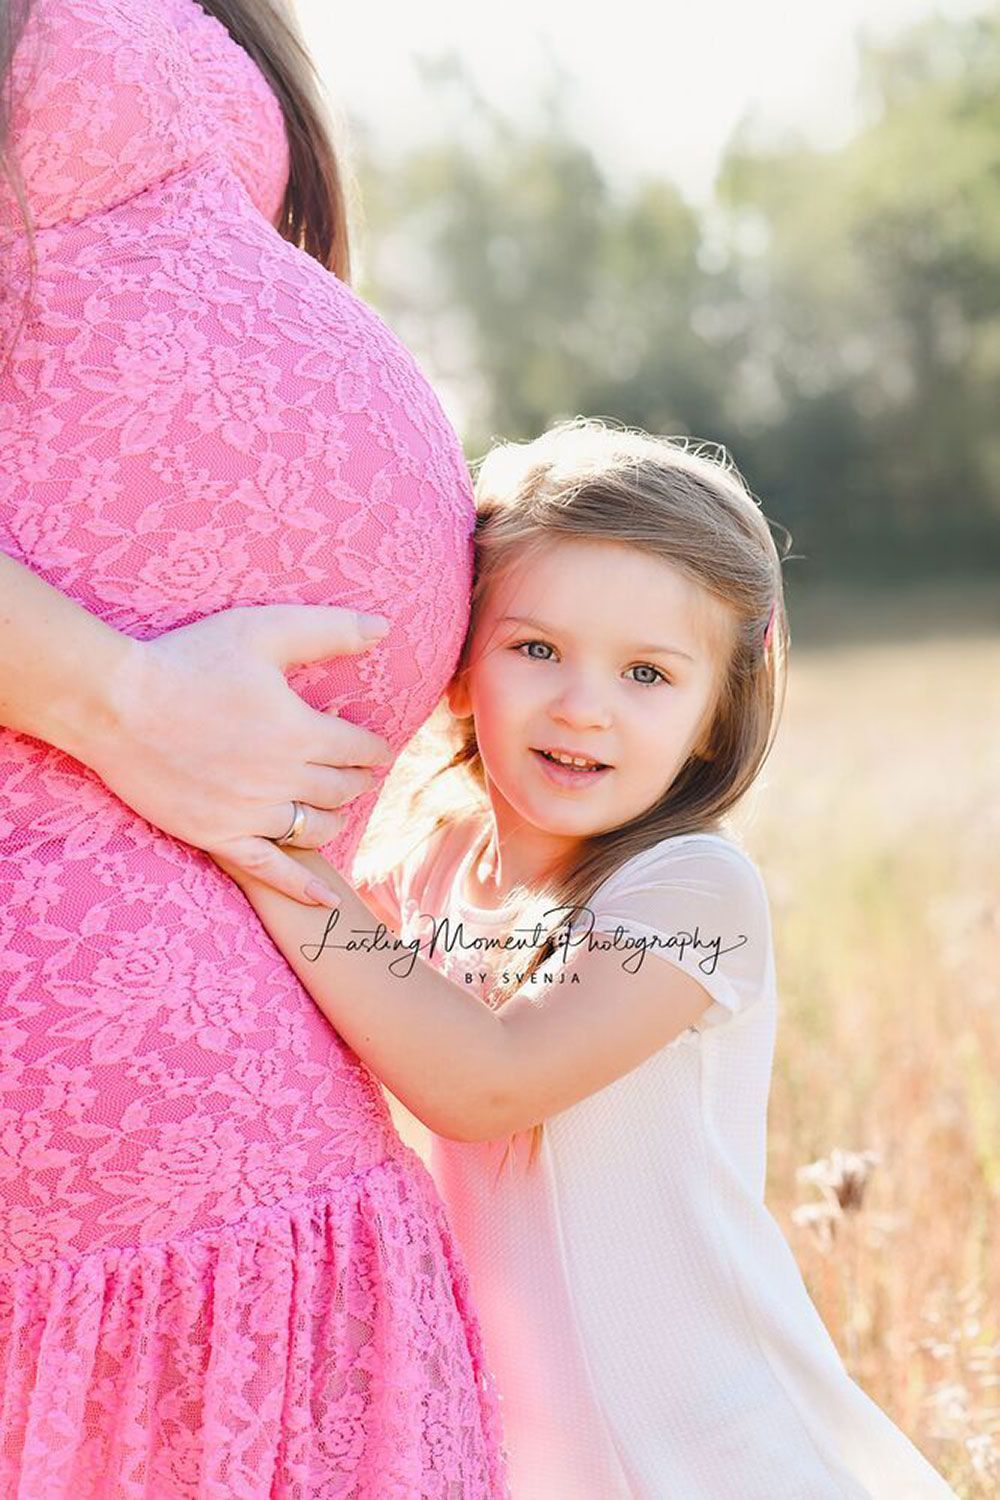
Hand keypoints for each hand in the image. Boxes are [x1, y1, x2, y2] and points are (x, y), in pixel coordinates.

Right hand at [82, 604, 391, 905]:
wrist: (115, 704)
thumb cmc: (188, 659)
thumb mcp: (262, 630)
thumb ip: (327, 630)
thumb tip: (384, 627)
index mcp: (299, 731)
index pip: (357, 747)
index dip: (372, 748)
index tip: (376, 748)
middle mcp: (282, 778)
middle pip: (341, 788)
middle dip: (356, 780)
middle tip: (358, 775)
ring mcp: (250, 813)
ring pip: (315, 827)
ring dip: (335, 818)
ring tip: (336, 809)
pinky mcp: (218, 836)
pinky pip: (272, 869)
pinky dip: (303, 887)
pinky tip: (327, 899)